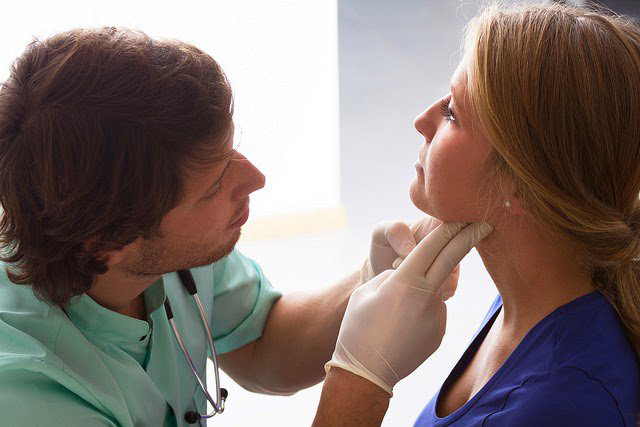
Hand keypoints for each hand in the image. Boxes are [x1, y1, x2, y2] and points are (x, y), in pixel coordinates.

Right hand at [327, 221, 492, 394]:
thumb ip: (393, 276)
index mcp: (406, 281)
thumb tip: (411, 277)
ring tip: (392, 317)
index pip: (433, 246)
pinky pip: (432, 311)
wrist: (365, 373)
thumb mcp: (367, 291)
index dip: (451, 228)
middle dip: (469, 239)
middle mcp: (427, 297)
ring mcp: (437, 317)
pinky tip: (400, 329)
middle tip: (486, 223)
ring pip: (434, 290)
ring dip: (422, 291)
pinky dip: (420, 312)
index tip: (466, 216)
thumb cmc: (358, 328)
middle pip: (452, 260)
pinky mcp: (440, 333)